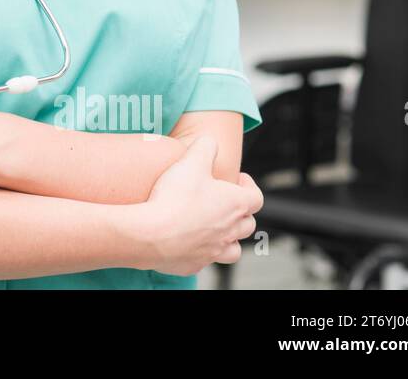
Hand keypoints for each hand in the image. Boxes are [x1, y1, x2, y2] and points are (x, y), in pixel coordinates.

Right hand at [132, 135, 263, 276]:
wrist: (151, 234)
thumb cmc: (174, 198)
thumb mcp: (191, 161)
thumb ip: (205, 146)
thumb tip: (210, 142)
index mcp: (235, 205)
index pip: (256, 197)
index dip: (249, 186)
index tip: (237, 179)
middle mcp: (230, 231)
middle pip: (248, 223)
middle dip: (239, 212)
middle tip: (223, 201)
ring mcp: (214, 250)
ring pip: (234, 248)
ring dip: (229, 238)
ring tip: (214, 228)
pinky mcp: (195, 264)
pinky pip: (206, 260)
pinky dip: (202, 251)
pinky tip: (187, 242)